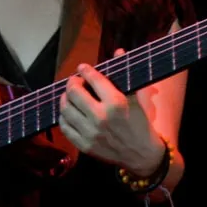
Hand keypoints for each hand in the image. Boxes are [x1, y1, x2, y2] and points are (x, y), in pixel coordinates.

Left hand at [58, 49, 165, 175]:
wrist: (142, 155)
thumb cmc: (140, 124)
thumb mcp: (135, 98)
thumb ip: (124, 75)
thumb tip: (118, 51)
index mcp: (117, 103)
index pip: (94, 79)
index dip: (85, 71)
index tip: (82, 68)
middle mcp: (101, 117)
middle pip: (74, 92)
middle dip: (72, 83)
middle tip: (75, 82)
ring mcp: (91, 132)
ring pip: (65, 109)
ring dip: (65, 99)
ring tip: (70, 96)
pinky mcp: (84, 145)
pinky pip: (64, 127)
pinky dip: (64, 117)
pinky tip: (69, 113)